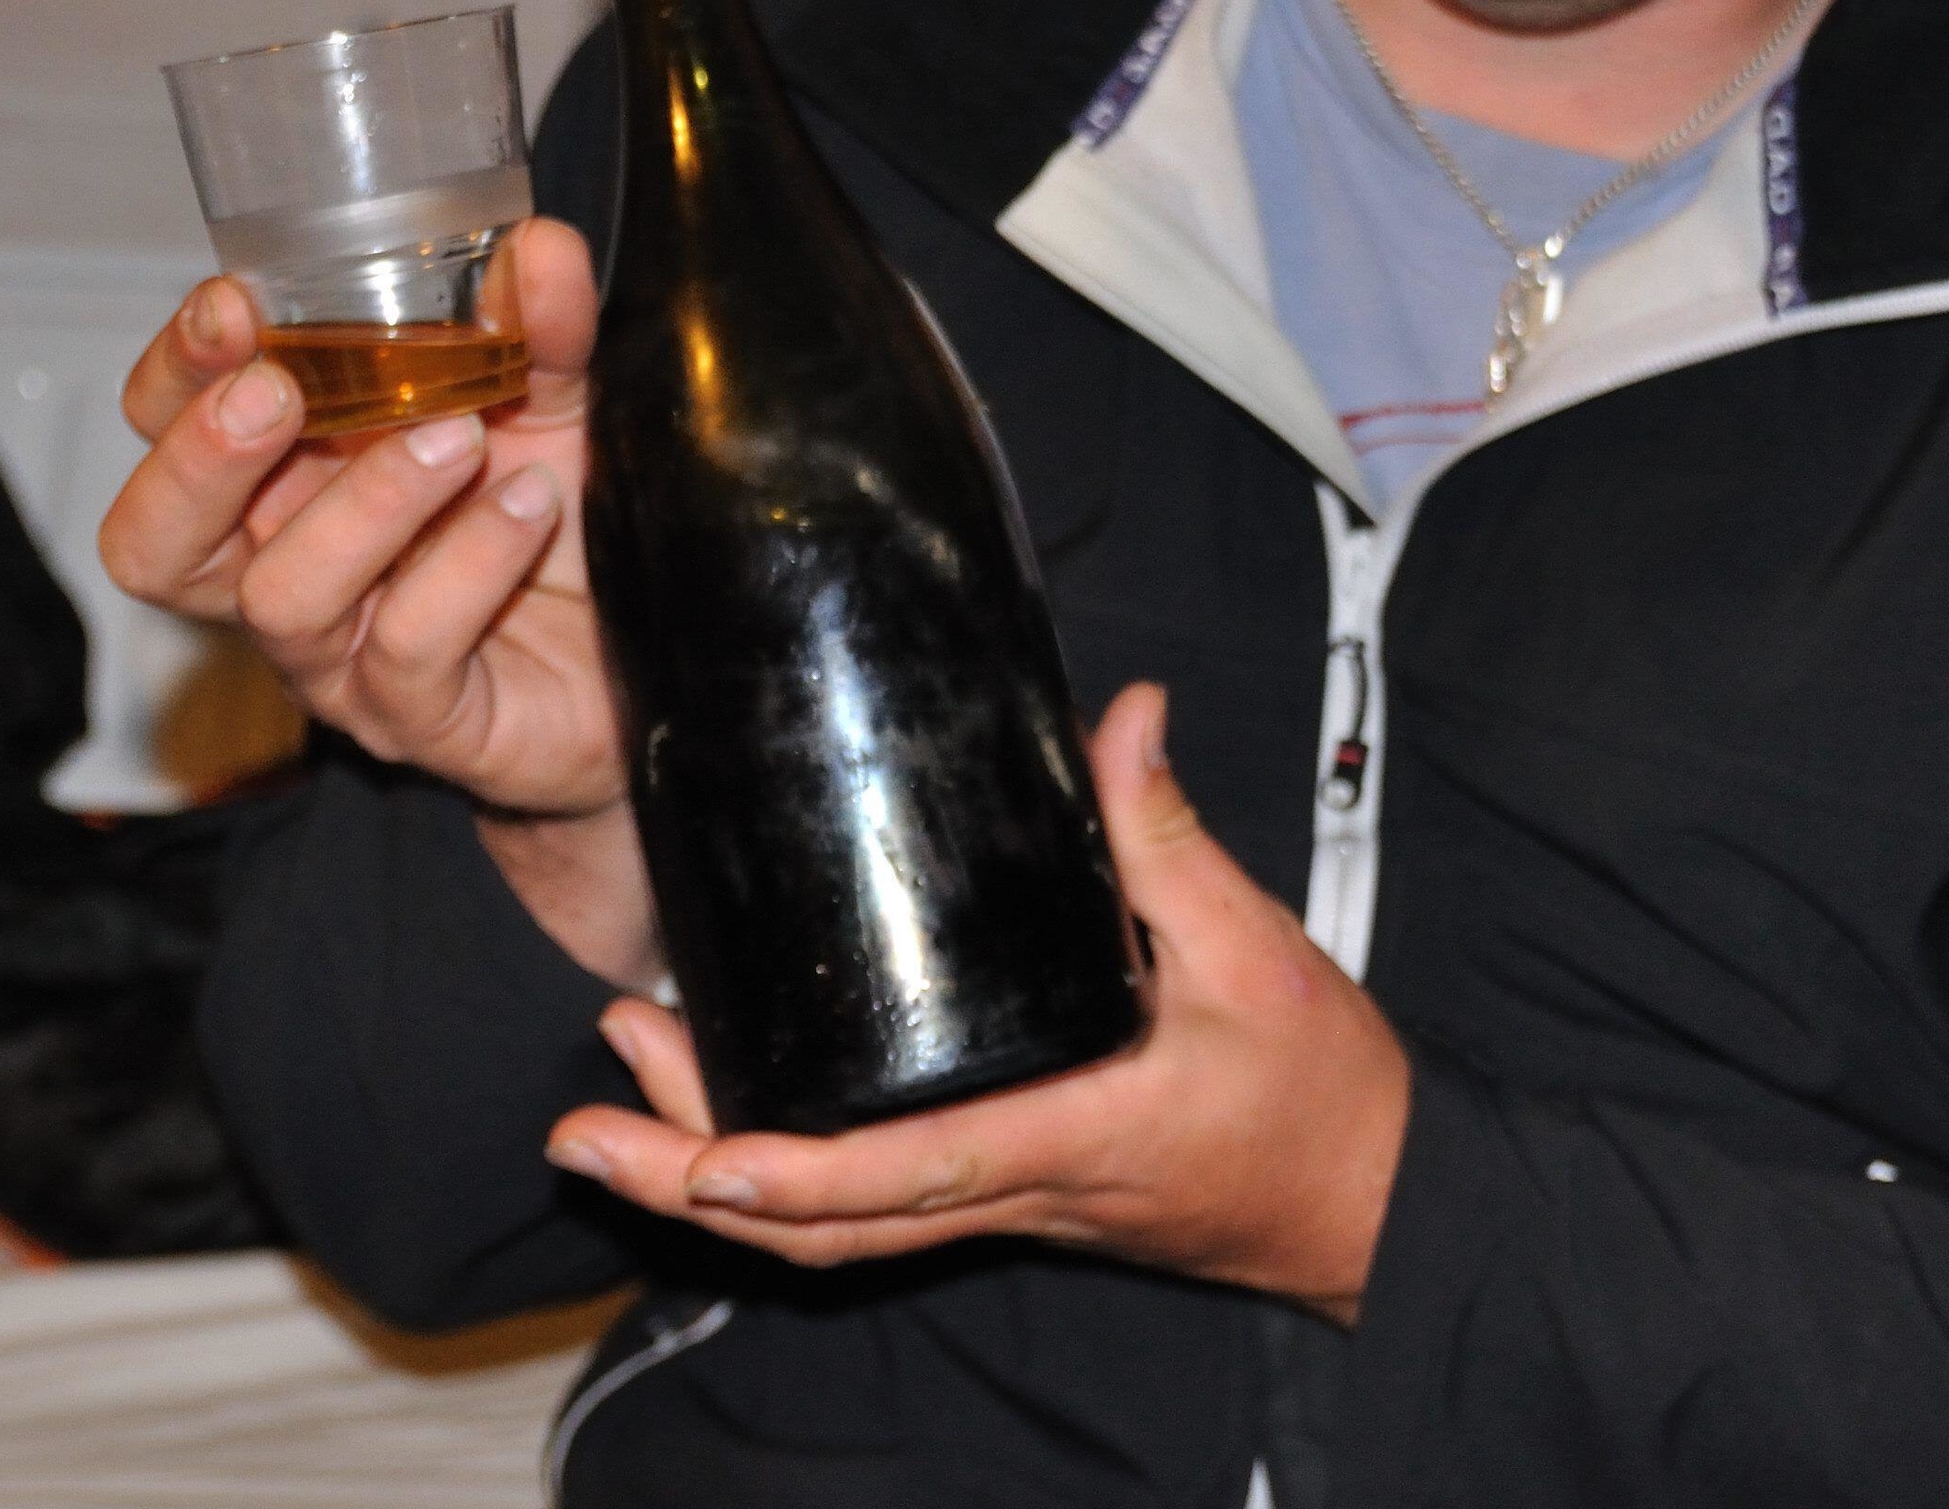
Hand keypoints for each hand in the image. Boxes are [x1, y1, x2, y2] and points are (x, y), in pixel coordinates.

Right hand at [98, 219, 654, 978]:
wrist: (649, 647)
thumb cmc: (555, 517)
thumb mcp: (551, 398)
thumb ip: (538, 324)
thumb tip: (538, 247)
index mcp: (283, 475)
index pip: (165, 427)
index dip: (176, 373)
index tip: (232, 307)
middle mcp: (286, 566)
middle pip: (157, 541)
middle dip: (199, 460)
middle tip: (278, 392)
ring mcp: (342, 658)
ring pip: (282, 595)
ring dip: (367, 501)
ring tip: (462, 438)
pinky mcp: (420, 719)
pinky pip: (407, 646)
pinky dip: (469, 562)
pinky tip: (528, 507)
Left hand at [542, 686, 1410, 1324]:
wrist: (1368, 1197)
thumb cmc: (1318, 1091)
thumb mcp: (1259, 948)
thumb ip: (1170, 833)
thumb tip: (1121, 716)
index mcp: (1075, 1133)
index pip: (911, 1168)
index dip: (797, 1168)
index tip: (696, 1152)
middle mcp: (1020, 1192)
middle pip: (828, 1225)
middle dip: (689, 1185)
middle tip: (580, 1130)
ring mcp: (1007, 1207)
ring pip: (836, 1231)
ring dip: (714, 1186)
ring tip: (611, 1117)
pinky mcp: (1011, 1197)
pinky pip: (874, 1212)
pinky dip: (784, 1184)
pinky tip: (727, 1127)